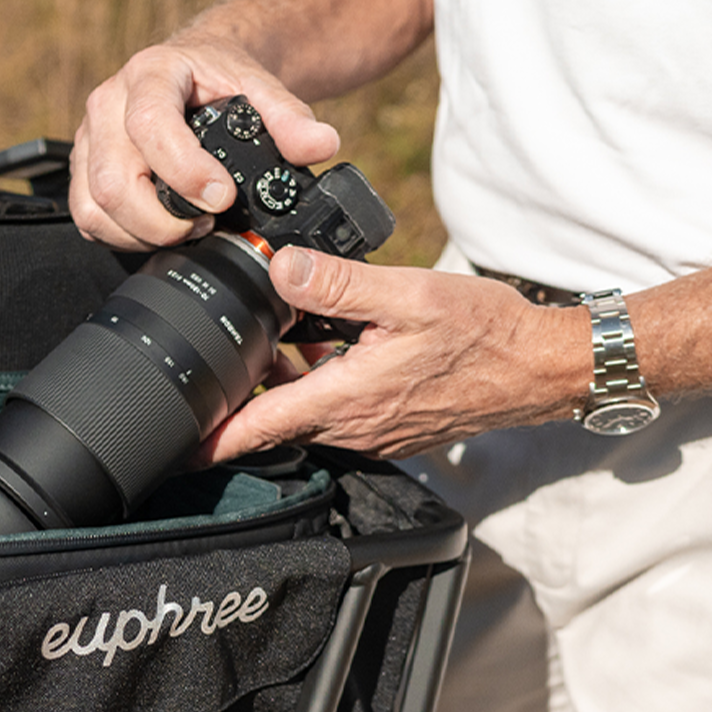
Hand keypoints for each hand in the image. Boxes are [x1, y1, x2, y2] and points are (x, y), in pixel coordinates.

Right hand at [70, 35, 339, 250]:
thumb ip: (290, 117)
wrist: (192, 72)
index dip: (183, 170)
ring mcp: (89, 139)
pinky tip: (160, 230)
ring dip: (142, 233)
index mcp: (149, 74)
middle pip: (113, 179)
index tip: (220, 197)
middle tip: (205, 224)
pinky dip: (124, 236)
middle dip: (161, 220)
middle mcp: (108, 104)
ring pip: (95, 206)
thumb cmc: (217, 78)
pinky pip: (88, 217)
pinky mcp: (83, 170)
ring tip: (186, 228)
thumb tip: (320, 145)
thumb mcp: (260, 85)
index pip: (150, 125)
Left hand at [199, 248, 592, 461]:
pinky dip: (313, 382)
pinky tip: (319, 343)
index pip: (257, 430)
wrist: (540, 367)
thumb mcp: (408, 295)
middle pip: (271, 419)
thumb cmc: (485, 334)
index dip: (209, 439)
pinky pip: (332, 410)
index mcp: (345, 400)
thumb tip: (282, 267)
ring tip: (265, 337)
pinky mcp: (386, 426)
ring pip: (301, 412)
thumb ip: (339, 282)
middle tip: (213, 356)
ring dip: (279, 382)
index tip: (170, 444)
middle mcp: (351, 427)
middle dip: (238, 393)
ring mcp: (370, 431)